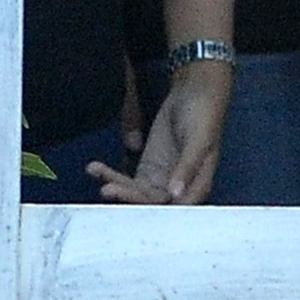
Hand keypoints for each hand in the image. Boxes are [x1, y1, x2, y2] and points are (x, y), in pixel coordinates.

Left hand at [105, 62, 230, 203]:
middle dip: (127, 196)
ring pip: (135, 192)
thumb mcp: (200, 141)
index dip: (150, 206)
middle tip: (107, 188)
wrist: (195, 92)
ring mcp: (161, 180)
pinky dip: (111, 175)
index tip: (129, 197)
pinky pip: (127, 180)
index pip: (172, 206)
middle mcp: (179, 189)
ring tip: (95, 171)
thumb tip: (175, 193)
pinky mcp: (148, 170)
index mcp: (198, 185)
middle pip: (150, 202)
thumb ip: (188, 167)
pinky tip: (94, 168)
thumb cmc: (205, 115)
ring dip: (115, 183)